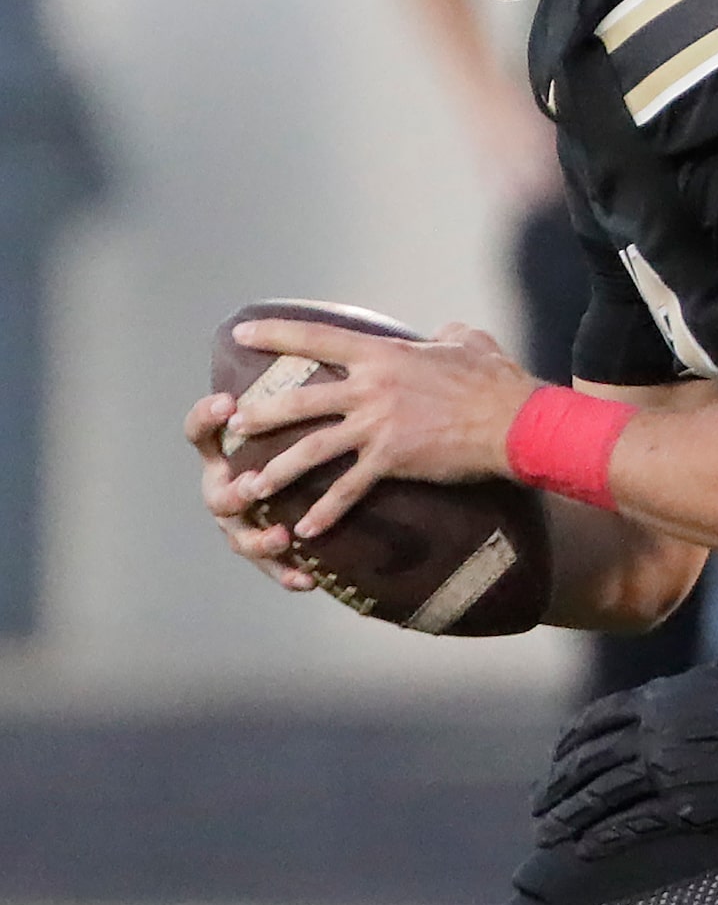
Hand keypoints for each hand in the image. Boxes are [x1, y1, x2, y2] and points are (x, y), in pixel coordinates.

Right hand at [185, 390, 314, 592]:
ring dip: (256, 536)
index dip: (205, 418)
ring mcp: (242, 521)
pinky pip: (272, 566)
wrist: (330, 482)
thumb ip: (301, 379)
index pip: (201, 430)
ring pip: (236, 534)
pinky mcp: (269, 550)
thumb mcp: (304, 405)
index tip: (227, 402)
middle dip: (232, 490)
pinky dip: (285, 571)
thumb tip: (324, 325)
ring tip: (281, 536)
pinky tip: (307, 579)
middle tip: (253, 486)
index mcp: (229, 448)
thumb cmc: (311, 430)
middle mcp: (227, 484)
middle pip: (214, 492)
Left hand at [220, 318, 538, 540]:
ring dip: (278, 469)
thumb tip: (444, 331)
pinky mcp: (391, 460)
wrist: (512, 421)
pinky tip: (306, 529)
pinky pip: (348, 489)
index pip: (318, 339)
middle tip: (235, 427)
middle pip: (300, 400)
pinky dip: (325, 511)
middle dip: (262, 415)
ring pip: (312, 448)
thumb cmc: (496, 380)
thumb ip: (447, 335)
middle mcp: (371, 388)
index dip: (276, 336)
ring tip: (250, 486)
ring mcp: (378, 425)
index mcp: (384, 355)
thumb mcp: (469, 343)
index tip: (242, 336)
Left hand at [531, 660, 717, 858]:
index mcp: (656, 701)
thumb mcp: (708, 685)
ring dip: (567, 817)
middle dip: (555, 787)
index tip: (553, 764)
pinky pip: (630, 825)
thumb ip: (670, 698)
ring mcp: (664, 771)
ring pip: (599, 796)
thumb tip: (647, 708)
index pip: (592, 723)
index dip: (566, 746)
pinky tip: (583, 850)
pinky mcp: (682, 807)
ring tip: (545, 834)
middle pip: (586, 763)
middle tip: (537, 806)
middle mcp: (651, 733)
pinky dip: (601, 839)